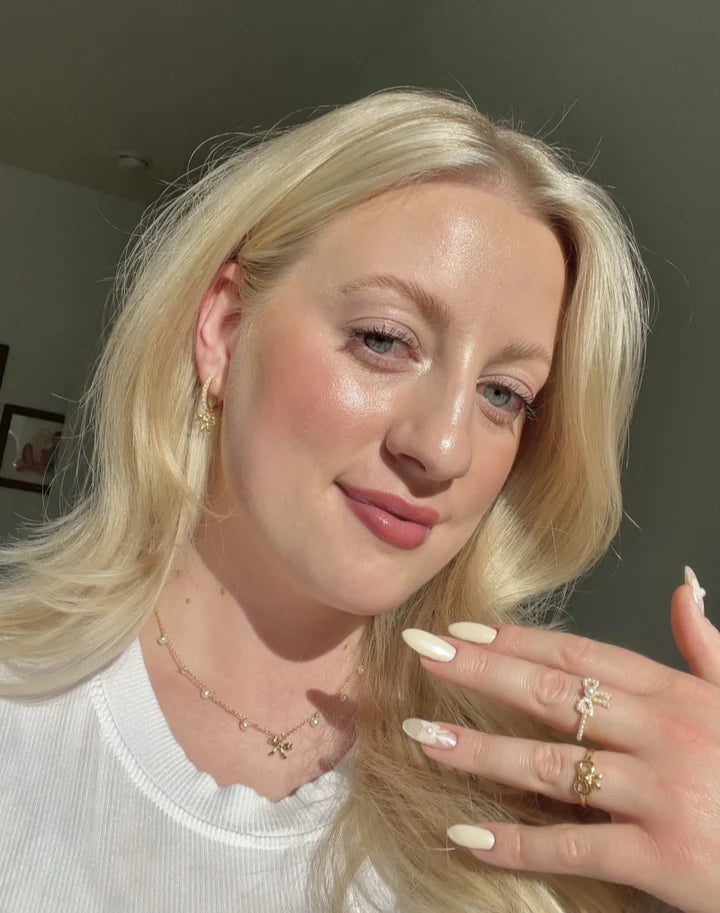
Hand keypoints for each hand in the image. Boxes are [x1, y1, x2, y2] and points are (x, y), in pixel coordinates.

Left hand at [401, 570, 719, 912]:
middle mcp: (661, 734)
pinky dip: (516, 843)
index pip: (580, 656)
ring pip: (551, 765)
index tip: (464, 629)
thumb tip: (684, 588)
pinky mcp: (661, 857)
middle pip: (553, 695)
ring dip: (480, 752)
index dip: (518, 641)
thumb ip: (706, 647)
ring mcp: (659, 793)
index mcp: (674, 695)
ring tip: (423, 737)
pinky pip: (574, 845)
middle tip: (423, 653)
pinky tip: (466, 836)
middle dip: (481, 672)